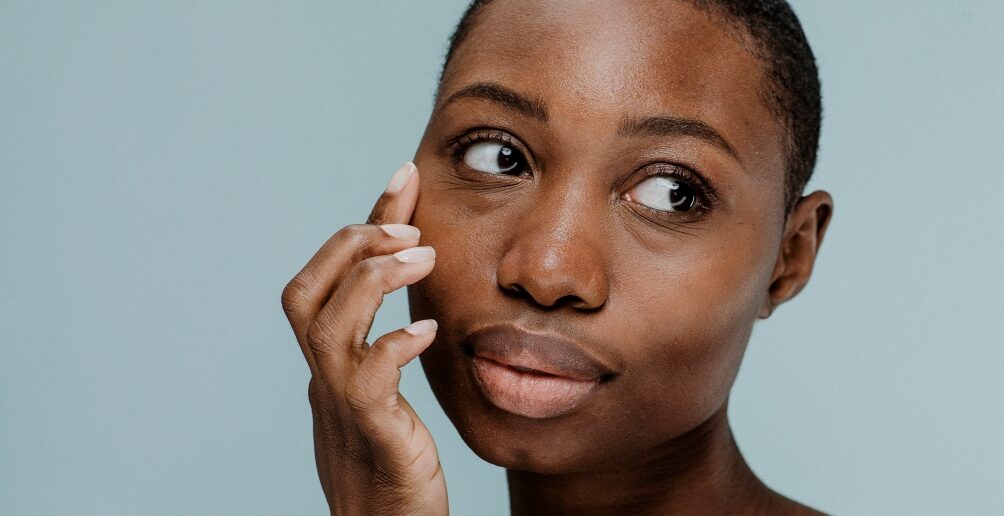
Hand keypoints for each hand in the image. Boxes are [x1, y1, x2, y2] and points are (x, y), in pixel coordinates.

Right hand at [281, 162, 446, 515]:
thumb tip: (408, 304)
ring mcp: (342, 406)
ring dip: (371, 280)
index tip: (403, 176)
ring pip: (327, 326)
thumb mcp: (387, 394)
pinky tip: (426, 332)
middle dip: (353, 244)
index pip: (331, 277)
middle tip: (410, 226)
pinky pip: (367, 381)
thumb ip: (386, 348)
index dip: (365, 221)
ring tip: (423, 257)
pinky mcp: (371, 434)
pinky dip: (392, 345)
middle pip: (305, 292)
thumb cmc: (395, 465)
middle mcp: (326, 377)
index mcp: (332, 361)